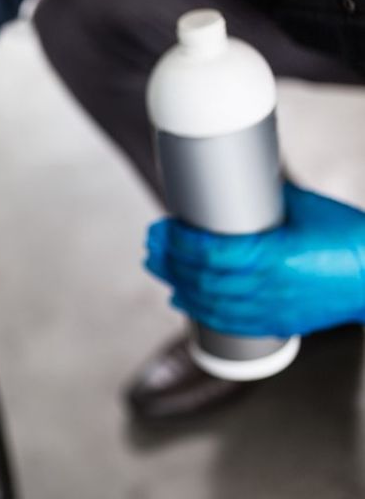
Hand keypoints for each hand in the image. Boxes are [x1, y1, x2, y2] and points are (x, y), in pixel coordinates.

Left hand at [145, 183, 364, 336]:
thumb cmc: (350, 238)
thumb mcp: (307, 208)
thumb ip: (268, 197)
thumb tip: (237, 176)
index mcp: (276, 256)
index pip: (212, 253)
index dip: (181, 242)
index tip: (162, 227)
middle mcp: (270, 287)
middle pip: (204, 278)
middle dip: (171, 260)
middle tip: (152, 242)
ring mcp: (272, 308)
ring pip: (210, 301)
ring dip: (177, 283)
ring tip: (156, 265)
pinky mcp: (278, 322)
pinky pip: (229, 322)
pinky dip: (199, 311)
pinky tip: (180, 300)